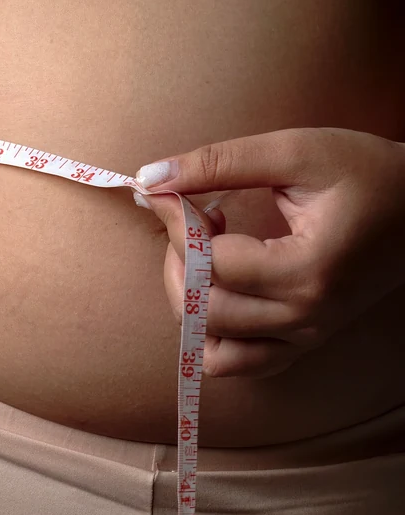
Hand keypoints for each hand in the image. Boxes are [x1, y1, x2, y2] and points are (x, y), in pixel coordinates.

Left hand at [132, 128, 404, 378]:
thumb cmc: (366, 172)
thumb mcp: (294, 151)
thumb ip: (218, 163)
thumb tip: (149, 179)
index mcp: (306, 271)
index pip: (209, 264)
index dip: (174, 225)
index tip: (165, 192)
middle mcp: (305, 316)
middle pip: (202, 309)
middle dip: (176, 259)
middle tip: (192, 217)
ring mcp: (305, 335)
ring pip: (210, 343)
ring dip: (188, 295)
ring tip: (208, 249)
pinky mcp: (303, 340)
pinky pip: (238, 363)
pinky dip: (211, 334)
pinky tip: (218, 287)